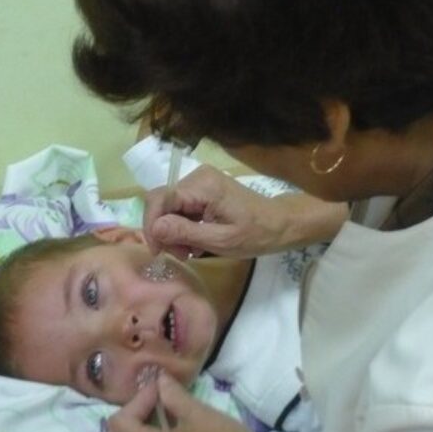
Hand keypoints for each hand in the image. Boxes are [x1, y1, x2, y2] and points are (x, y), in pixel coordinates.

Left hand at [106, 373, 273, 431]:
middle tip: (154, 399)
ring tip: (159, 409)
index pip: (121, 422)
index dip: (138, 400)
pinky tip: (164, 424)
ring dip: (134, 425)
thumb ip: (173, 395)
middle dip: (129, 413)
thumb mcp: (199, 414)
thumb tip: (158, 379)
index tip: (161, 390)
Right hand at [143, 165, 346, 258]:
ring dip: (173, 231)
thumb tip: (155, 228)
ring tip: (190, 251)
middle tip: (180, 254)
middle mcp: (197, 176)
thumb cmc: (256, 234)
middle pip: (163, 202)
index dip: (152, 225)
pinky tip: (195, 241)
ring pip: (170, 206)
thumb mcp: (221, 240)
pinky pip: (181, 207)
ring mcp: (200, 181)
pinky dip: (183, 226)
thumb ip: (186, 232)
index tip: (158, 251)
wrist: (281, 224)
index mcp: (203, 186)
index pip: (159, 198)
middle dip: (164, 230)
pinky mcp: (203, 189)